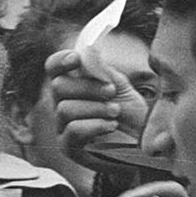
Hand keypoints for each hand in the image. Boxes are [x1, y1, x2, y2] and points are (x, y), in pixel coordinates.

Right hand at [45, 48, 149, 167]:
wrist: (142, 144)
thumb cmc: (130, 115)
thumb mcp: (120, 87)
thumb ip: (102, 70)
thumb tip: (88, 49)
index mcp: (72, 85)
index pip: (53, 68)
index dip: (60, 61)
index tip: (76, 59)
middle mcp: (61, 104)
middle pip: (58, 87)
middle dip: (88, 87)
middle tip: (111, 91)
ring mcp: (62, 126)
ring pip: (65, 109)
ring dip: (95, 108)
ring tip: (115, 112)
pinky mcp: (68, 147)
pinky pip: (73, 130)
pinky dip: (95, 125)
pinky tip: (111, 126)